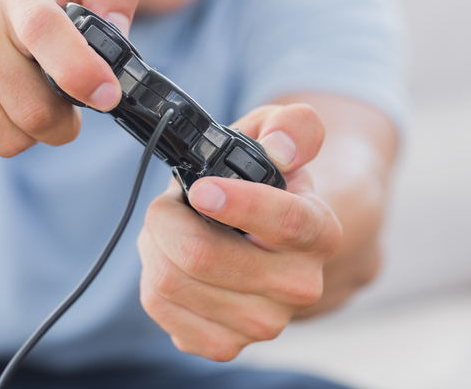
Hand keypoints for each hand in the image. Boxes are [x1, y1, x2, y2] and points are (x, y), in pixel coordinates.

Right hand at [0, 0, 140, 162]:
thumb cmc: (23, 13)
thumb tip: (117, 32)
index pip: (44, 29)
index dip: (80, 70)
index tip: (107, 96)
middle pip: (35, 111)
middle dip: (62, 119)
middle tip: (57, 98)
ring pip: (8, 140)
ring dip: (26, 133)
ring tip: (15, 99)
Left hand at [137, 102, 340, 360]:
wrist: (264, 240)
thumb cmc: (266, 183)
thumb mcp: (281, 138)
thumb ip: (291, 126)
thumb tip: (282, 146)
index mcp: (319, 232)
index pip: (285, 222)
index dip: (239, 204)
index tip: (201, 190)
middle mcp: (299, 286)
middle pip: (204, 256)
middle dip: (167, 217)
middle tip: (170, 203)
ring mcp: (262, 323)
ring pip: (171, 281)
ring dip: (155, 244)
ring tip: (173, 229)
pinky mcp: (223, 345)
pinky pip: (159, 307)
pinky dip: (151, 275)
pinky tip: (172, 262)